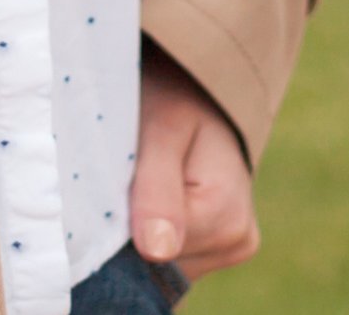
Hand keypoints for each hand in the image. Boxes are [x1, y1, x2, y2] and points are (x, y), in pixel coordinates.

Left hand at [127, 52, 258, 278]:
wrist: (197, 85)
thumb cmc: (176, 95)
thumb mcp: (161, 128)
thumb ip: (157, 190)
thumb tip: (158, 251)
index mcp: (227, 217)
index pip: (151, 252)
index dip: (121, 222)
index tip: (112, 181)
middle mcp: (236, 240)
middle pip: (156, 262)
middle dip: (128, 228)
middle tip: (120, 176)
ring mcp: (226, 247)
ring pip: (157, 263)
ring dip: (133, 229)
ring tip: (133, 179)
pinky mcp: (212, 247)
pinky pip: (165, 257)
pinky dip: (143, 234)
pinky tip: (142, 198)